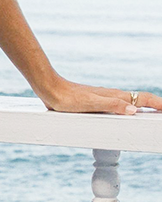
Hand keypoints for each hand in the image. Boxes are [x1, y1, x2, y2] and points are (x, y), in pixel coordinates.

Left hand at [38, 76, 161, 114]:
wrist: (50, 88)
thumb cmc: (67, 98)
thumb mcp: (90, 104)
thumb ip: (112, 106)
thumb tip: (134, 110)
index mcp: (114, 96)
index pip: (143, 98)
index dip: (158, 104)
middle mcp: (112, 95)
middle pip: (140, 99)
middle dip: (155, 105)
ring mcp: (105, 98)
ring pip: (130, 101)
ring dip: (143, 106)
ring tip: (152, 113)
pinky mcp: (96, 101)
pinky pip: (118, 104)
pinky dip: (128, 108)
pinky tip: (125, 112)